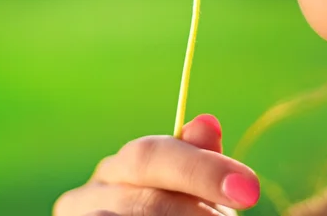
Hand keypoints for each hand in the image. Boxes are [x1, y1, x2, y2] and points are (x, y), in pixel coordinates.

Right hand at [53, 114, 258, 215]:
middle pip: (142, 180)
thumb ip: (196, 167)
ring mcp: (78, 215)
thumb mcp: (192, 204)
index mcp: (121, 171)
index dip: (202, 167)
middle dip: (194, 196)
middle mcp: (92, 190)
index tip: (248, 188)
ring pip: (129, 211)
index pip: (154, 153)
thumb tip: (208, 120)